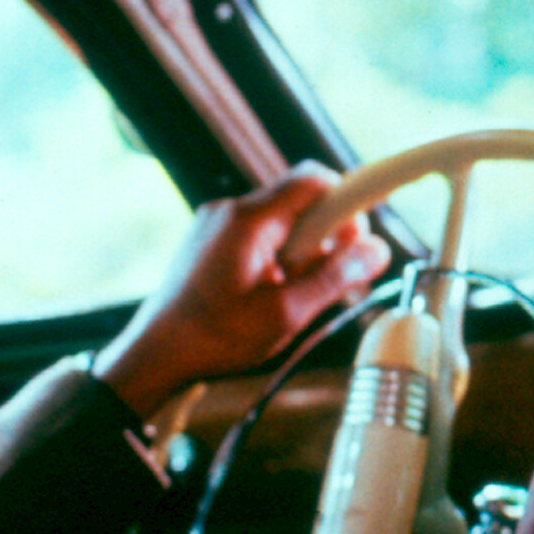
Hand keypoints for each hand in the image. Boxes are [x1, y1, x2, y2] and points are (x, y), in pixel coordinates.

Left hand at [91, 162, 391, 416]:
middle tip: (324, 281)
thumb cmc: (215, 338)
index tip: (356, 243)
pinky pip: (255, 234)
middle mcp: (229, 210)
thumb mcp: (286, 313)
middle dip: (323, 236)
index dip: (346, 204)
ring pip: (278, 220)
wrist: (156, 354)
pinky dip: (273, 257)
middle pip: (298, 200)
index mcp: (249, 219)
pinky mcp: (208, 241)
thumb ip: (334, 277)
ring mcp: (215, 223)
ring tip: (288, 296)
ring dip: (298, 251)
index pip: (314, 179)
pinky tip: (265, 295)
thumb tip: (378, 250)